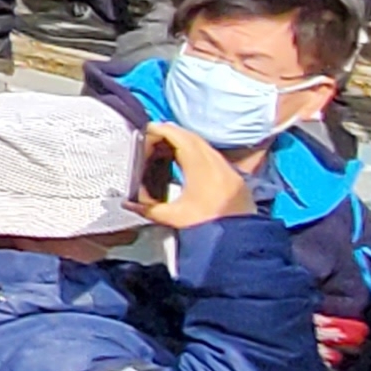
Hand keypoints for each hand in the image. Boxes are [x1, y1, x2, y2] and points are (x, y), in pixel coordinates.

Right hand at [133, 120, 253, 227]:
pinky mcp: (234, 177)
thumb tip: (128, 204)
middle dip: (171, 133)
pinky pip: (213, 155)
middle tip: (153, 136)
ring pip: (204, 144)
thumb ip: (148, 210)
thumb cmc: (210, 227)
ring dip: (185, 141)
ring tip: (167, 147)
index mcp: (200, 168)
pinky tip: (188, 163)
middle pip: (192, 137)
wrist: (241, 240)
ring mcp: (228, 169)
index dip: (161, 130)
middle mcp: (216, 164)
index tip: (148, 131)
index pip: (179, 137)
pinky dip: (197, 151)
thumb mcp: (174, 218)